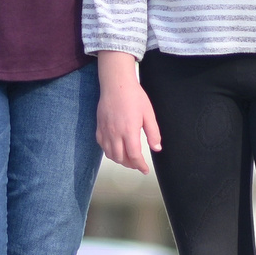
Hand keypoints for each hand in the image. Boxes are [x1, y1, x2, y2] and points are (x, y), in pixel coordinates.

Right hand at [94, 50, 161, 173]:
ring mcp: (105, 131)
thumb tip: (156, 148)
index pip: (134, 156)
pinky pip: (102, 146)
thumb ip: (153, 132)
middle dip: (130, 165)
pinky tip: (116, 149)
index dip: (140, 166)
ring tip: (128, 159)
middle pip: (121, 158)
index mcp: (129, 131)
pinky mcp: (99, 127)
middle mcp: (115, 134)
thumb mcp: (148, 113)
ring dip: (119, 160)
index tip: (145, 170)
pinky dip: (109, 152)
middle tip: (138, 164)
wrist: (116, 84)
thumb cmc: (134, 96)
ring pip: (110, 154)